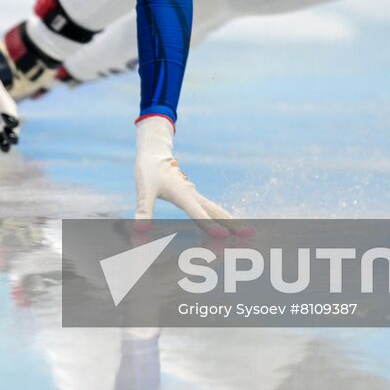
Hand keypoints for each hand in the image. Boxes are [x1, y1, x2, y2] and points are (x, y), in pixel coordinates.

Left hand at [134, 116, 236, 236]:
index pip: (197, 212)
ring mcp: (195, 196)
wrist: (155, 154)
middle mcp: (193, 194)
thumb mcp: (143, 189)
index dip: (209, 225)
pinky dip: (223, 218)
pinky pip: (211, 210)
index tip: (222, 236)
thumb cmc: (149, 170)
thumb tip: (139, 231)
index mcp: (182, 193)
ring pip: (217, 210)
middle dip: (233, 224)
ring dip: (232, 222)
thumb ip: (143, 209)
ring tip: (248, 234)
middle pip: (217, 211)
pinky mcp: (194, 197)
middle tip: (250, 235)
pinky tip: (230, 226)